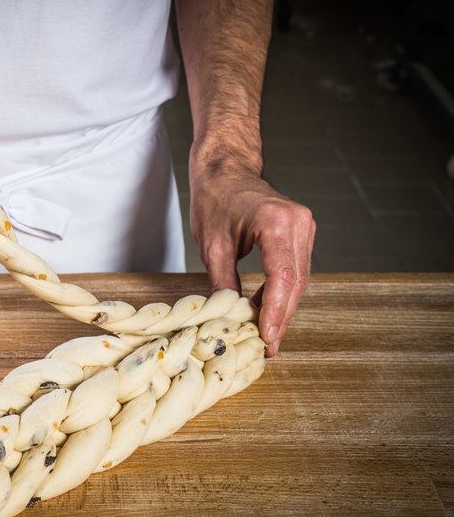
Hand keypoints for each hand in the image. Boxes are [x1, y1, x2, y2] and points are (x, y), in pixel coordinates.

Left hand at [190, 161, 315, 356]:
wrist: (226, 169)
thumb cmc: (214, 199)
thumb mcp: (212, 245)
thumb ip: (222, 282)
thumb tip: (228, 316)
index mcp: (277, 222)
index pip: (282, 277)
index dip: (275, 311)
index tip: (266, 337)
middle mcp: (299, 223)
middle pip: (295, 282)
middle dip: (281, 316)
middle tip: (268, 346)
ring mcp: (305, 226)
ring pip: (298, 279)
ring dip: (283, 307)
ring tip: (267, 336)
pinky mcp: (302, 232)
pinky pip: (295, 269)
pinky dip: (282, 291)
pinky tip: (268, 311)